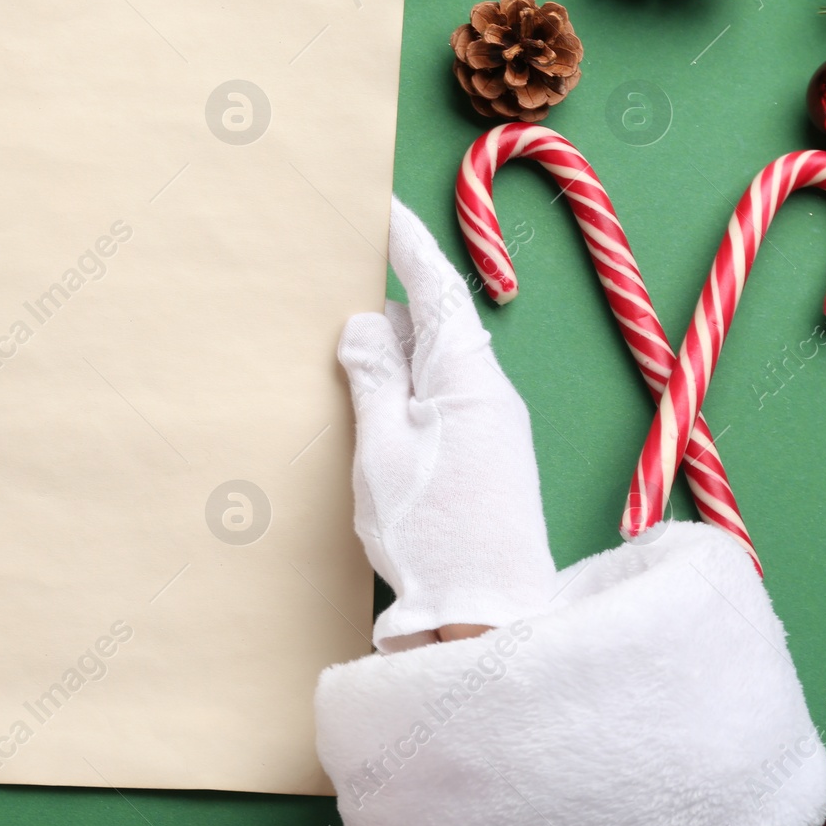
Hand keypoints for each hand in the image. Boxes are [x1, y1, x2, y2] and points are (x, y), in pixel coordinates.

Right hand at [336, 198, 555, 651]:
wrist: (488, 619)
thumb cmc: (433, 530)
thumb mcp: (382, 444)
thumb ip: (372, 375)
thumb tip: (366, 321)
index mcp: (467, 375)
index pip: (435, 286)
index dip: (407, 243)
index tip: (381, 206)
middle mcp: (487, 393)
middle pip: (433, 326)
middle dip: (388, 307)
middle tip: (336, 290)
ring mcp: (489, 430)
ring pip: (432, 369)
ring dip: (391, 359)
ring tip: (341, 359)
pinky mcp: (482, 463)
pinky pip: (436, 405)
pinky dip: (401, 396)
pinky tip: (370, 417)